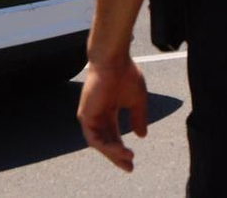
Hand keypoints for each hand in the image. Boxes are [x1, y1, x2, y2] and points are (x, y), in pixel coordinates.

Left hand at [77, 55, 149, 171]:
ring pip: (100, 143)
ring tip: (127, 158)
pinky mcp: (85, 116)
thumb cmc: (125, 74)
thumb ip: (138, 118)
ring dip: (113, 153)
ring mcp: (90, 116)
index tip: (133, 161)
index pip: (114, 136)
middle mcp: (98, 116)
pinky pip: (94, 138)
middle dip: (117, 156)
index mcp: (109, 111)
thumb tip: (142, 136)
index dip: (122, 149)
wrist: (113, 60)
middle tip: (129, 167)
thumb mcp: (137, 100)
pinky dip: (106, 146)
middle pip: (107, 142)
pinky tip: (119, 150)